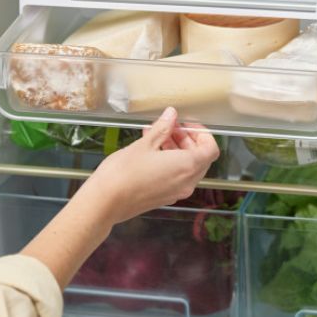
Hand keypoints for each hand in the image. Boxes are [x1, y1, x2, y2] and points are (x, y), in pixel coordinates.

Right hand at [77, 107, 218, 224]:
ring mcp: (176, 192)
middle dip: (188, 139)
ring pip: (187, 167)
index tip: (187, 124)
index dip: (202, 134)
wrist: (106, 202)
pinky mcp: (164, 197)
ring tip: (156, 135)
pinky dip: (169, 162)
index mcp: (187, 166)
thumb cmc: (124, 172)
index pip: (211, 149)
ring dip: (177, 149)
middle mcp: (186, 182)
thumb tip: (172, 115)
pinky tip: (150, 150)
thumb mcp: (145, 144)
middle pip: (200, 158)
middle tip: (170, 127)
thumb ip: (163, 128)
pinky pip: (176, 176)